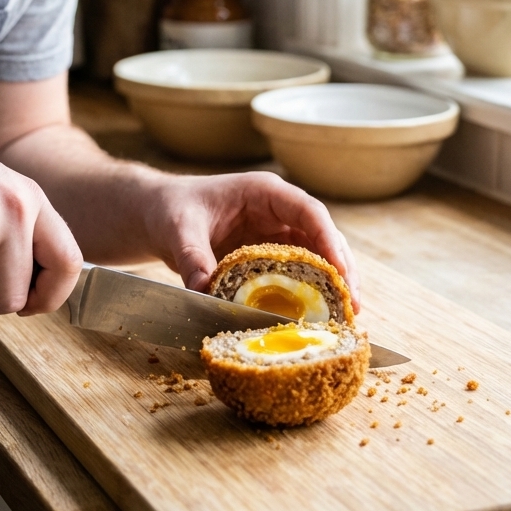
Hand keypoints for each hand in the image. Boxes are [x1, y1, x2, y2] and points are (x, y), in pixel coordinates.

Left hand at [143, 170, 359, 310]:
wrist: (157, 215)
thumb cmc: (170, 210)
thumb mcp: (178, 230)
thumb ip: (191, 258)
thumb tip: (203, 291)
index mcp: (263, 193)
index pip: (308, 211)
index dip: (329, 241)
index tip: (341, 272)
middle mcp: (278, 211)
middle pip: (324, 236)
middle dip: (342, 269)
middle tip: (353, 306)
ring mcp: (277, 233)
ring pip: (318, 256)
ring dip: (334, 284)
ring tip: (346, 318)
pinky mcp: (270, 256)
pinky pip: (299, 272)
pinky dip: (312, 293)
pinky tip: (320, 318)